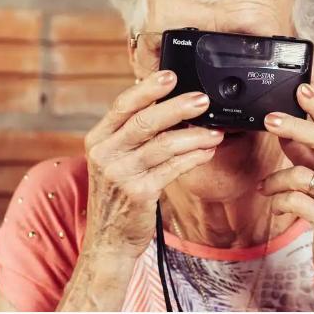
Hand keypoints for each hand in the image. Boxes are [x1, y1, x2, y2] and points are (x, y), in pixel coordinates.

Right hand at [82, 70, 223, 258]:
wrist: (109, 239)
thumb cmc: (118, 194)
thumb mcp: (115, 159)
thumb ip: (134, 134)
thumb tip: (170, 103)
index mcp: (98, 139)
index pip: (122, 105)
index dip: (147, 89)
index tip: (170, 75)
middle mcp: (106, 154)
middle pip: (145, 121)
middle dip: (178, 107)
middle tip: (203, 99)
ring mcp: (121, 174)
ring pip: (164, 145)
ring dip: (195, 135)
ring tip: (215, 130)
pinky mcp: (140, 193)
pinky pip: (174, 168)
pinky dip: (194, 157)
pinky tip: (207, 151)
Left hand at [258, 83, 313, 309]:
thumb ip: (309, 156)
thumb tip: (286, 131)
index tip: (301, 89)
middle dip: (295, 126)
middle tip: (269, 120)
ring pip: (301, 174)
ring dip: (275, 180)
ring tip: (266, 187)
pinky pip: (295, 201)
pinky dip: (279, 201)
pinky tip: (277, 205)